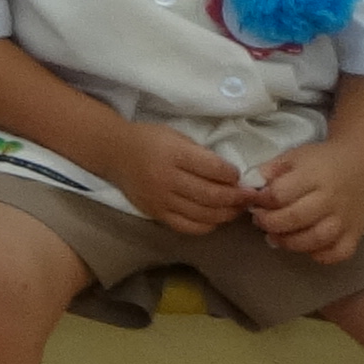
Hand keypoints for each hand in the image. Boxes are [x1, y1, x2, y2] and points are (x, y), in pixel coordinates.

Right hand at [112, 119, 255, 237]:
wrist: (113, 152)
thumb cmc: (149, 140)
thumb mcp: (176, 137)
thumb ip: (201, 155)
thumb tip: (231, 176)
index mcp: (174, 154)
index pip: (214, 169)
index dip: (233, 175)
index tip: (240, 177)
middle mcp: (167, 178)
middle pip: (212, 195)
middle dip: (237, 197)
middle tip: (250, 197)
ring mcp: (161, 199)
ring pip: (204, 214)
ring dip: (227, 213)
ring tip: (236, 208)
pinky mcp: (156, 213)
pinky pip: (188, 227)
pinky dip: (207, 226)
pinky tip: (215, 218)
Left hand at [243, 135, 363, 264]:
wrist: (361, 165)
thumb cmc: (321, 161)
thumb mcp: (293, 156)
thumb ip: (270, 170)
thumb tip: (251, 186)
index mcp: (313, 176)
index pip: (280, 194)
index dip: (262, 201)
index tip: (254, 201)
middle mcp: (331, 200)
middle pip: (296, 219)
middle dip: (270, 223)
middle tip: (260, 221)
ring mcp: (345, 219)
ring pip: (316, 239)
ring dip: (290, 242)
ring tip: (275, 236)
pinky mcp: (356, 233)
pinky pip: (338, 253)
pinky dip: (320, 255)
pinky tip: (306, 247)